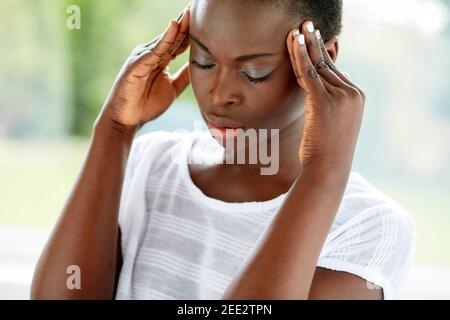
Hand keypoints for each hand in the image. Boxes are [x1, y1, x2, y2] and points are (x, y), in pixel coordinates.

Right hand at [98, 5, 190, 132]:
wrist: (126, 119)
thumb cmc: (146, 105)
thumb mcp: (172, 88)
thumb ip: (184, 76)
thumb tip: (199, 66)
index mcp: (160, 59)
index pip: (179, 41)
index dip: (191, 31)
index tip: (205, 20)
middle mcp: (151, 54)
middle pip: (173, 36)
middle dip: (186, 22)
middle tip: (198, 7)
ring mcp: (143, 57)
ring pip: (165, 39)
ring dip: (179, 25)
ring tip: (191, 11)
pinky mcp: (137, 64)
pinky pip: (155, 50)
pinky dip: (165, 38)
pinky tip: (175, 26)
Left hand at [286, 20, 364, 176]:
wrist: (328, 169)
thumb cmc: (326, 151)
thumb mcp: (332, 123)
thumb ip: (330, 103)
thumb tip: (325, 88)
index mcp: (355, 96)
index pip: (334, 70)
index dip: (320, 55)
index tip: (313, 40)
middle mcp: (352, 93)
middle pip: (327, 63)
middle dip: (315, 43)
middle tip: (307, 25)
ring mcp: (341, 96)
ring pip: (318, 66)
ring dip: (305, 46)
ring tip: (298, 29)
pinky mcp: (325, 101)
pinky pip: (309, 73)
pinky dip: (300, 57)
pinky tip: (295, 42)